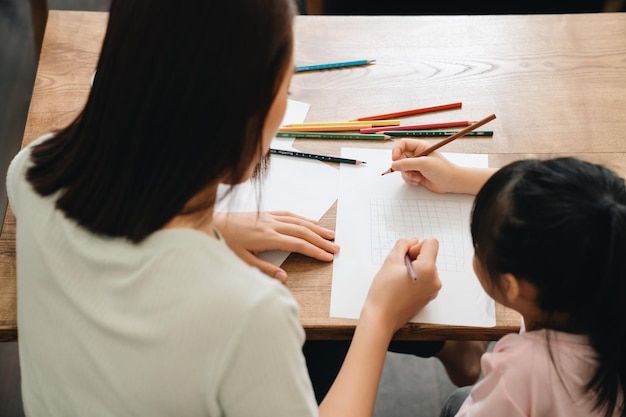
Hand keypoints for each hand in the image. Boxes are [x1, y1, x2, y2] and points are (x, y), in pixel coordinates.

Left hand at [213, 211, 339, 282]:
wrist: (210, 223)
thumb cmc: (223, 242)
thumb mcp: (241, 261)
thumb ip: (264, 270)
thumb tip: (284, 279)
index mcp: (266, 237)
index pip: (298, 244)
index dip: (315, 251)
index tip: (328, 256)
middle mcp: (270, 224)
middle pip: (303, 231)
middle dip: (321, 240)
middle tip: (336, 247)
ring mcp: (268, 217)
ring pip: (298, 221)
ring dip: (316, 227)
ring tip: (330, 234)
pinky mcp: (264, 214)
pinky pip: (288, 214)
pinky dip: (302, 218)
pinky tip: (310, 221)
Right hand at [361, 238, 440, 332]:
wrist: (381, 318)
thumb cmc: (384, 291)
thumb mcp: (390, 261)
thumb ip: (403, 246)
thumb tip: (412, 241)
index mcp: (428, 269)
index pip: (431, 243)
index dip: (416, 246)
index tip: (405, 256)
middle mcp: (435, 280)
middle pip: (429, 256)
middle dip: (414, 258)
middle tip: (398, 269)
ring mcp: (433, 291)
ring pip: (426, 268)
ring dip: (414, 269)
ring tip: (398, 280)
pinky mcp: (428, 298)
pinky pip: (425, 280)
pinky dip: (416, 279)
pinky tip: (402, 287)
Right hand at [390, 139, 495, 194]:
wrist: (451, 182)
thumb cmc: (442, 170)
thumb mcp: (424, 164)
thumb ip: (407, 164)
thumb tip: (394, 165)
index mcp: (420, 147)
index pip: (402, 144)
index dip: (396, 151)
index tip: (394, 159)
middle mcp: (416, 155)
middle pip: (400, 158)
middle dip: (403, 167)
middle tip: (410, 172)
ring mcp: (416, 165)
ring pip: (402, 169)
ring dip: (407, 175)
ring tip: (417, 178)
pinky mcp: (416, 174)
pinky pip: (405, 176)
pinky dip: (410, 180)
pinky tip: (418, 181)